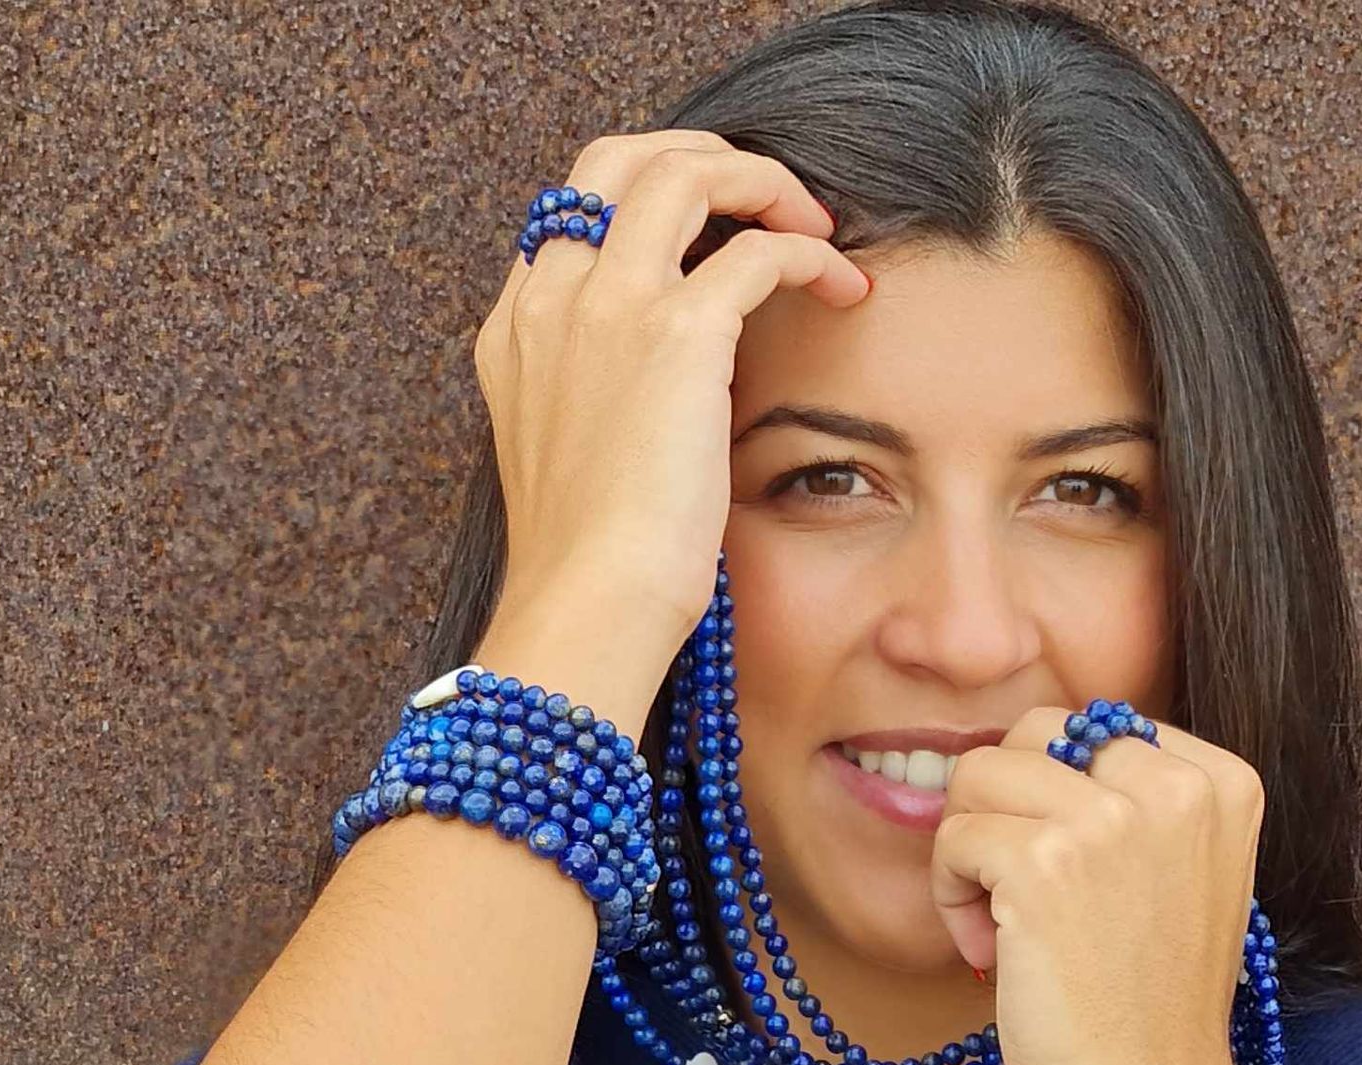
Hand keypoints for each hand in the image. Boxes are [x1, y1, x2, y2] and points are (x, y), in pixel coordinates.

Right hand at [471, 129, 867, 665]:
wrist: (588, 607)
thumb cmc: (590, 570)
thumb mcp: (573, 470)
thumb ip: (598, 407)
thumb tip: (665, 399)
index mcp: (518, 333)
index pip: (574, 216)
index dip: (647, 206)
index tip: (710, 237)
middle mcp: (553, 301)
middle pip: (618, 160)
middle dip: (702, 161)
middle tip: (766, 202)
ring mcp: (609, 307)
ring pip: (684, 172)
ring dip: (762, 183)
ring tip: (814, 226)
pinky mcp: (677, 334)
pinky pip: (759, 250)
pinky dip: (810, 253)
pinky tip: (843, 288)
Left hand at [928, 707, 1267, 1064]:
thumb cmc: (1147, 1008)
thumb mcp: (1178, 877)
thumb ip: (1134, 803)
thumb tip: (1031, 750)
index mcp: (1220, 779)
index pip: (1092, 726)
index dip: (1054, 798)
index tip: (1074, 882)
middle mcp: (1176, 785)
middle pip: (1032, 735)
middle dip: (1004, 807)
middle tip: (1017, 894)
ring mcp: (1111, 819)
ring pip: (979, 775)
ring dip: (970, 851)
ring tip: (1002, 928)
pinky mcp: (1044, 862)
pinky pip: (953, 834)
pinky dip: (950, 895)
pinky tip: (989, 952)